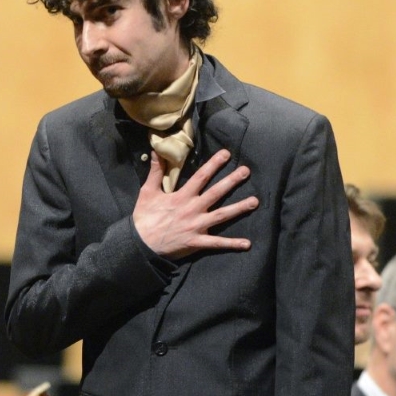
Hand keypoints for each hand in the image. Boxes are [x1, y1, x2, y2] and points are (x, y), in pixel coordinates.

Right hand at [133, 149, 258, 258]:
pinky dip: (232, 244)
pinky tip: (247, 244)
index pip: (202, 176)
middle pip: (217, 192)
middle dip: (232, 181)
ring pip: (222, 215)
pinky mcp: (197, 242)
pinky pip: (217, 243)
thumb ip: (155, 172)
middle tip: (246, 171)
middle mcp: (193, 209)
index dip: (214, 164)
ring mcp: (197, 226)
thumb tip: (156, 151)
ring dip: (239, 208)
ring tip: (255, 202)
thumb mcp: (148, 192)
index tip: (227, 154)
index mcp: (182, 196)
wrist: (140, 244)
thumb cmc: (144, 218)